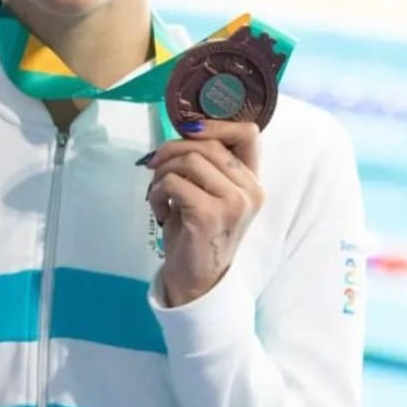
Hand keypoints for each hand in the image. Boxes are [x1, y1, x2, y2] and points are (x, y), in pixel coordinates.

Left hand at [143, 120, 264, 306]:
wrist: (197, 282)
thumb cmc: (197, 235)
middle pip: (207, 144)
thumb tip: (183, 130)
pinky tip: (161, 212)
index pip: (249, 132)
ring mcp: (232, 203)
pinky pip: (173, 183)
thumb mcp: (208, 194)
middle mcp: (249, 190)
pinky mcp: (208, 214)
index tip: (188, 133)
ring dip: (162, 173)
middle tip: (154, 166)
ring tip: (159, 194)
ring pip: (188, 160)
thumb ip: (206, 165)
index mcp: (252, 182)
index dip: (215, 124)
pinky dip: (157, 193)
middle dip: (171, 150)